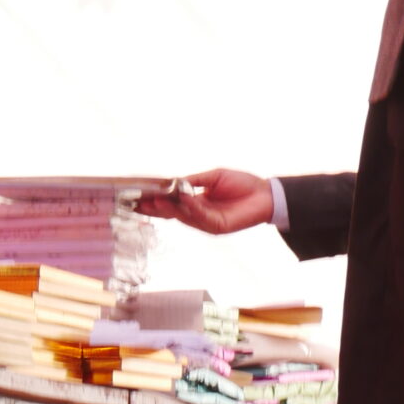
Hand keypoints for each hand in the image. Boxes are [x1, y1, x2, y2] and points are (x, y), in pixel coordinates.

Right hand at [135, 169, 272, 235]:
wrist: (266, 194)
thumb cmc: (243, 184)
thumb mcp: (214, 177)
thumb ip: (194, 181)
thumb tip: (173, 182)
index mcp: (196, 202)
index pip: (171, 203)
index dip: (156, 200)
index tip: (139, 196)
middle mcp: (197, 214)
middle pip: (171, 213)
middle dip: (154, 208)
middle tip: (137, 203)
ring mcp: (205, 222)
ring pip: (182, 216)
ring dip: (168, 208)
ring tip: (155, 200)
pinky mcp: (216, 226)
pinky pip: (200, 216)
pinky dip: (190, 207)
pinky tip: (182, 199)